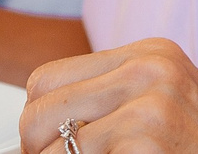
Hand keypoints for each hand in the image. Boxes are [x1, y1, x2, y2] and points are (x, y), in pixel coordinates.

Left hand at [19, 41, 197, 153]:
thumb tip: (36, 123)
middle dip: (40, 150)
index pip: (48, 78)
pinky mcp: (148, 134)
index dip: (39, 120)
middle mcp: (150, 67)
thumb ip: (111, 99)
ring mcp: (151, 99)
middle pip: (40, 109)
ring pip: (54, 143)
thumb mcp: (161, 106)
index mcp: (150, 53)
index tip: (48, 146)